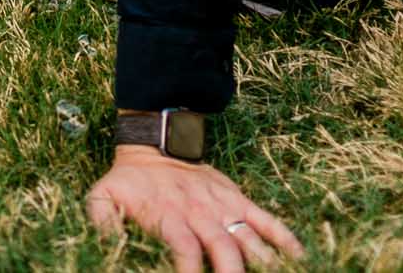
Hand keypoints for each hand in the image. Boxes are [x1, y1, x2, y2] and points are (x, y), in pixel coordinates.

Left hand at [86, 147, 302, 272]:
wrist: (153, 144)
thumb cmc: (128, 181)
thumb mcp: (102, 196)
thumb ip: (102, 223)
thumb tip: (105, 252)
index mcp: (168, 217)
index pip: (186, 251)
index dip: (191, 272)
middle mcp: (199, 215)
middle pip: (224, 250)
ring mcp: (222, 207)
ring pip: (248, 239)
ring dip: (263, 262)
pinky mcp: (237, 199)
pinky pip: (265, 219)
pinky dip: (283, 237)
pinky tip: (299, 258)